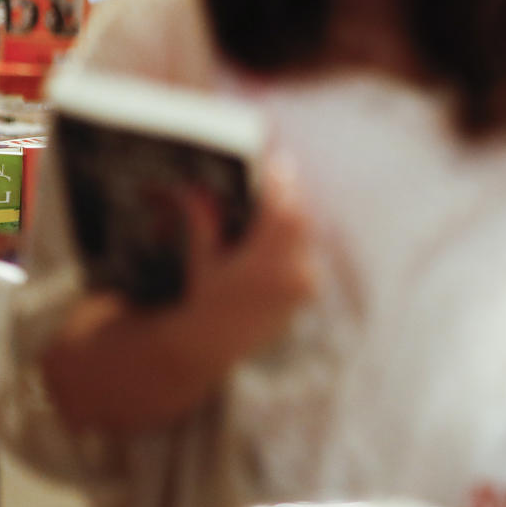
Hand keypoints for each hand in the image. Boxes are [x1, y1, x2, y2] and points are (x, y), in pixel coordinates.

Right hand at [174, 162, 316, 364]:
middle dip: (290, 192)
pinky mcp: (309, 292)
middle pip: (300, 220)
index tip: (275, 160)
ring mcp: (305, 285)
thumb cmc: (200, 300)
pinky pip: (307, 252)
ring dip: (294, 212)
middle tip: (281, 167)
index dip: (281, 184)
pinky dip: (297, 235)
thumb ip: (203, 220)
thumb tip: (196, 185)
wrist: (210, 346)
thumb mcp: (201, 258)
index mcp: (264, 267)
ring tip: (284, 187)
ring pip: (306, 235)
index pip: (282, 214)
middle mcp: (292, 276)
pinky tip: (286, 219)